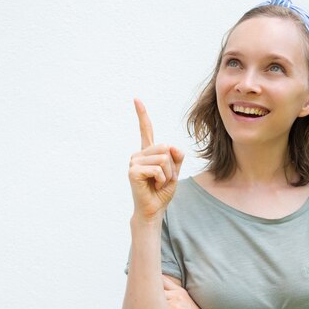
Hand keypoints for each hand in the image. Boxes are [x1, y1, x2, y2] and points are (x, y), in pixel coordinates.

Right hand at [128, 98, 184, 220]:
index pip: (146, 130)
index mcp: (148, 152)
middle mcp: (138, 154)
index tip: (136, 99)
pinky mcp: (133, 171)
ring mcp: (134, 162)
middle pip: (164, 147)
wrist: (154, 209)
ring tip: (159, 183)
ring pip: (163, 158)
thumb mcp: (174, 171)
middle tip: (164, 178)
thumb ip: (176, 156)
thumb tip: (171, 146)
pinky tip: (154, 185)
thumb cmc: (161, 192)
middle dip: (171, 165)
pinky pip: (158, 168)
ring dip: (168, 174)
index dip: (142, 114)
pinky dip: (162, 179)